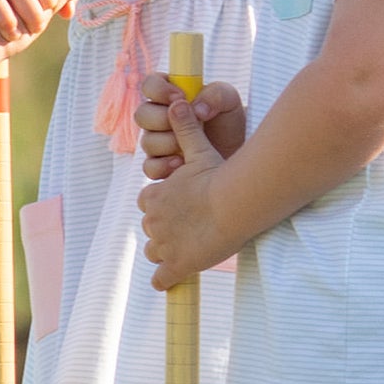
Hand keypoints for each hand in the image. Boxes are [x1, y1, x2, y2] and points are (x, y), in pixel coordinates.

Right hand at [137, 74, 247, 179]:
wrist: (236, 156)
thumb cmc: (229, 123)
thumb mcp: (230, 101)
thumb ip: (216, 94)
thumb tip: (196, 108)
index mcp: (170, 95)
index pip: (150, 85)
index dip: (159, 89)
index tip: (181, 97)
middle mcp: (158, 117)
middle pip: (142, 115)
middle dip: (163, 119)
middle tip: (189, 124)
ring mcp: (156, 142)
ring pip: (147, 142)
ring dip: (169, 143)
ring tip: (190, 146)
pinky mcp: (160, 165)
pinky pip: (149, 167)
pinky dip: (164, 165)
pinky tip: (181, 163)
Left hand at [138, 102, 237, 287]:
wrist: (234, 202)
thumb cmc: (219, 175)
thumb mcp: (198, 149)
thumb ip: (185, 129)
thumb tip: (176, 102)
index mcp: (154, 197)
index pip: (149, 204)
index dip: (163, 207)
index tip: (180, 207)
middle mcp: (154, 222)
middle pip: (152, 229)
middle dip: (165, 230)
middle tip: (188, 228)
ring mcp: (164, 245)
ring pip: (155, 253)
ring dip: (166, 253)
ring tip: (187, 249)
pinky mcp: (177, 266)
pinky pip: (161, 279)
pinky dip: (165, 280)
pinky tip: (173, 279)